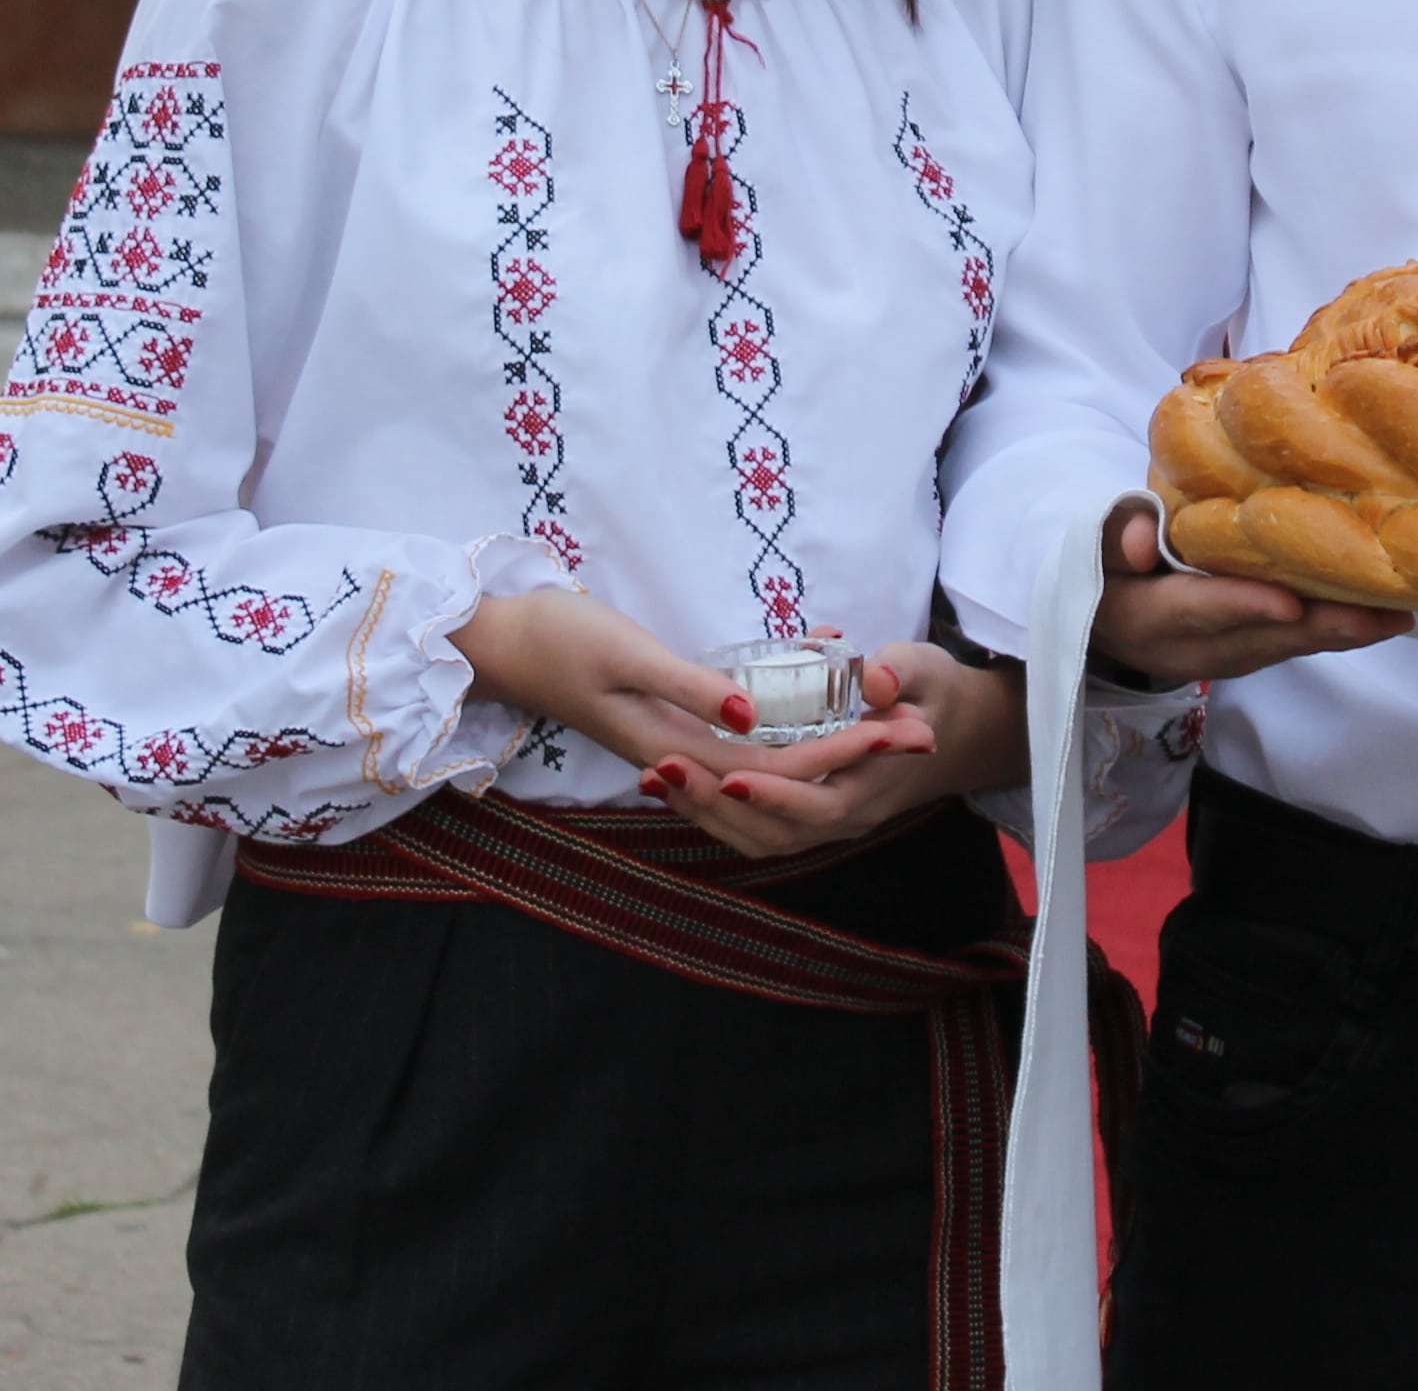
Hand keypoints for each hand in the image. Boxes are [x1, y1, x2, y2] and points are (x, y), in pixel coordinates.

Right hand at [457, 590, 928, 858]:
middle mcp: (680, 759)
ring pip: (765, 777)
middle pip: (783, 779)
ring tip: (884, 734)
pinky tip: (810, 725)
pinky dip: (785, 749)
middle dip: (854, 760)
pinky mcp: (667, 731)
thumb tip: (753, 718)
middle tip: (920, 733)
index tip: (902, 733)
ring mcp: (673, 748)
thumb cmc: (557, 638)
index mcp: (675, 745)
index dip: (844, 753)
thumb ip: (690, 685)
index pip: (778, 767)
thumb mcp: (625, 652)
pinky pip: (741, 758)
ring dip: (826, 760)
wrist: (497, 644)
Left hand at [638, 642, 1027, 857]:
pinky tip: (671, 782)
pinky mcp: (803, 813)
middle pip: (773, 832)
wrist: (951, 727)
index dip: (772, 795)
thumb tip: (874, 676)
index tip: (728, 772)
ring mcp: (823, 821)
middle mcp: (845, 815)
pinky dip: (711, 810)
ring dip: (704, 812)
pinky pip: (754, 826)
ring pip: (757, 837)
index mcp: (873, 785)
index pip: (817, 805)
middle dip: (716, 804)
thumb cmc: (932, 691)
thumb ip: (899, 671)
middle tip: (664, 766)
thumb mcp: (925, 668)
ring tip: (654, 775)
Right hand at [1086, 499, 1409, 687]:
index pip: (1199, 610)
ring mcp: (1222, 660)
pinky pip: (1293, 645)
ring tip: (1396, 614)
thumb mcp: (1090, 546)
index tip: (1290, 602)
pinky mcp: (1246, 656)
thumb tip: (1140, 541)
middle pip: (1262, 639)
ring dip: (1341, 635)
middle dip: (1322, 627)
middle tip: (1379, 614)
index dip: (1245, 606)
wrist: (1100, 622)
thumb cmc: (1101, 567)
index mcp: (1148, 617)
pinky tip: (1378, 616)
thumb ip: (1115, 534)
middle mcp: (1191, 650)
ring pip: (1286, 647)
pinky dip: (1334, 632)